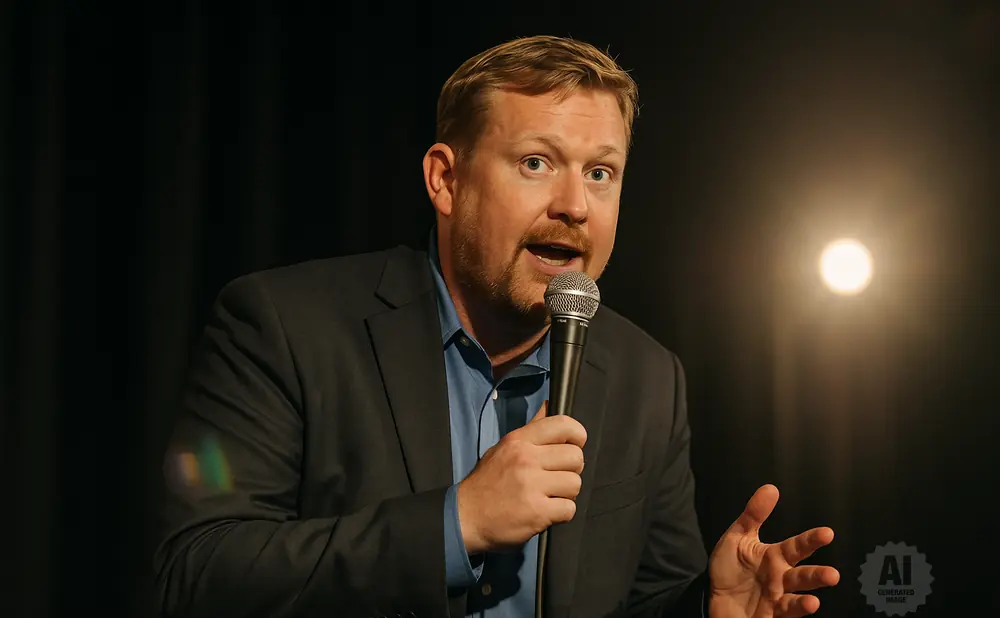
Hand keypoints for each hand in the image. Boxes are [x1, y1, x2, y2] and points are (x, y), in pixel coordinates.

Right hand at [456, 401, 586, 553]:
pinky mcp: (537, 512)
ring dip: (566, 493)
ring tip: (549, 496)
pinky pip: (569, 509)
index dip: (577, 436)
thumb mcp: (504, 447)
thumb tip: (549, 405)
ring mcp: (532, 486)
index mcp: (519, 441)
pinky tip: (546, 511)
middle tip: (557, 477)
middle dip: (572, 469)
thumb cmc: (486, 482)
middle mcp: (526, 459)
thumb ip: (532, 429)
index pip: (564, 425)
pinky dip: (561, 513)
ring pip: (575, 484)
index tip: (574, 446)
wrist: (465, 516)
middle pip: (575, 457)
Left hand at [708, 485, 839, 617]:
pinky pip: (786, 613)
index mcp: (775, 557)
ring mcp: (777, 598)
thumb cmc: (729, 568)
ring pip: (798, 598)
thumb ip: (754, 515)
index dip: (812, 540)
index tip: (827, 533)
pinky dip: (797, 610)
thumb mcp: (737, 538)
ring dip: (808, 600)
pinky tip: (808, 605)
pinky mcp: (770, 615)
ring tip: (816, 600)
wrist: (713, 597)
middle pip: (803, 576)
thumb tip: (770, 488)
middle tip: (833, 575)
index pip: (797, 546)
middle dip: (818, 575)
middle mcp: (781, 578)